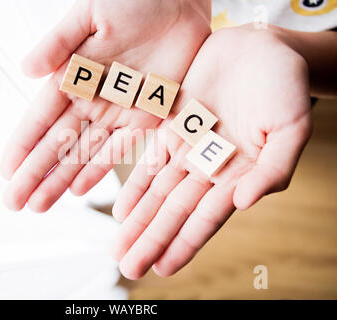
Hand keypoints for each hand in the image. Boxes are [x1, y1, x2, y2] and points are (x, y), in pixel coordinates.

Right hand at [0, 0, 210, 211]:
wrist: (178, 0)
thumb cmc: (134, 0)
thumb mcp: (90, 14)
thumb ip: (60, 42)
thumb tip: (26, 69)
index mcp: (73, 75)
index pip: (41, 117)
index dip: (23, 145)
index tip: (6, 172)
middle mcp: (91, 99)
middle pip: (58, 144)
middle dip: (36, 173)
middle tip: (15, 201)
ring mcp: (117, 111)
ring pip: (84, 154)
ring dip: (62, 180)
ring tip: (40, 204)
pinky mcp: (146, 116)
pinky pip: (120, 149)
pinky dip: (99, 170)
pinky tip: (79, 190)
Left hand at [111, 25, 312, 278]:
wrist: (261, 48)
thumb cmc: (285, 87)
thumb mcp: (291, 129)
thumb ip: (272, 169)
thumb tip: (244, 204)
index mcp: (238, 175)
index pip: (205, 218)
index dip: (183, 243)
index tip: (161, 268)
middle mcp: (209, 169)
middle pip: (174, 211)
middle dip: (151, 239)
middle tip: (127, 266)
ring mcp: (188, 149)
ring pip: (156, 192)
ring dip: (137, 220)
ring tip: (118, 246)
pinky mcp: (171, 128)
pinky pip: (148, 161)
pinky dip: (134, 185)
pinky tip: (120, 209)